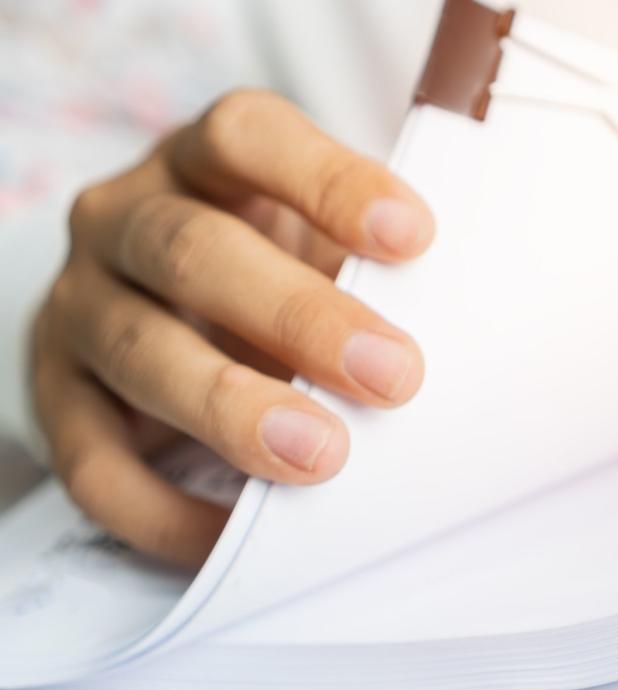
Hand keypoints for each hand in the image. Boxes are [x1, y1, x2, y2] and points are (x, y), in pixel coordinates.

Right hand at [32, 89, 433, 566]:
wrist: (179, 321)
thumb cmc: (279, 279)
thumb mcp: (322, 251)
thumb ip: (373, 276)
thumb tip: (470, 345)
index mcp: (203, 163)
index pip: (248, 136)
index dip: (328, 182)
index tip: (414, 238)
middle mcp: (125, 221)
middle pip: (195, 252)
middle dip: (299, 316)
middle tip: (393, 376)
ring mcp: (81, 307)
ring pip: (137, 348)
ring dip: (230, 406)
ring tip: (318, 455)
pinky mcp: (57, 400)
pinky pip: (93, 463)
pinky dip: (163, 506)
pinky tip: (234, 534)